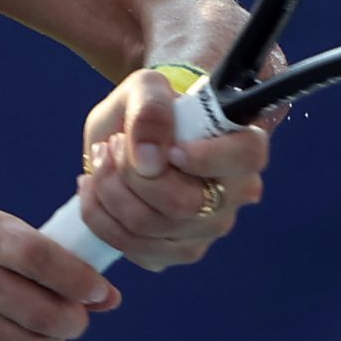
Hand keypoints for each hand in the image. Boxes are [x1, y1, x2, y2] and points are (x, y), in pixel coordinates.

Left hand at [73, 67, 270, 271]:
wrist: (130, 138)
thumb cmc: (148, 111)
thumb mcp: (145, 88)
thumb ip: (151, 107)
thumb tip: (150, 157)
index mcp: (241, 147)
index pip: (246, 158)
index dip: (206, 157)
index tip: (170, 149)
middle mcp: (232, 196)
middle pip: (183, 204)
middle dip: (132, 173)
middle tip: (112, 144)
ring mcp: (204, 230)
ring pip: (149, 227)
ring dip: (109, 191)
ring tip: (100, 159)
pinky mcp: (170, 252)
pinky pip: (130, 247)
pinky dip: (99, 216)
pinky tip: (95, 188)